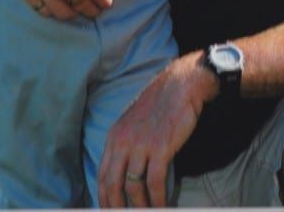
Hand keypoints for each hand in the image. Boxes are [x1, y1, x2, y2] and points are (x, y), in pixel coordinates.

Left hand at [98, 52, 217, 207]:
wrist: (181, 84)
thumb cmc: (160, 103)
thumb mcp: (133, 121)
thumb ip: (125, 144)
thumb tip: (124, 171)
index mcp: (114, 136)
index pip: (102, 176)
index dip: (104, 199)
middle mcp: (123, 141)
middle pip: (113, 185)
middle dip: (118, 208)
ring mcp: (141, 144)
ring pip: (133, 187)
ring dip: (141, 207)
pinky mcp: (160, 147)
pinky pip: (155, 182)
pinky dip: (158, 199)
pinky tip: (162, 206)